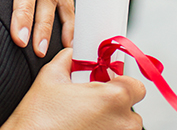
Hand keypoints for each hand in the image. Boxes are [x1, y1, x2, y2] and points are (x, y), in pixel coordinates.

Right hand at [0, 49, 144, 129]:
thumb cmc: (39, 118)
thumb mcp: (51, 76)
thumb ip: (68, 59)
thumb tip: (72, 54)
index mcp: (115, 98)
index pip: (137, 86)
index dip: (122, 84)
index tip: (106, 85)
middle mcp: (123, 123)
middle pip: (131, 109)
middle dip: (115, 106)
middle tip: (92, 105)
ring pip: (123, 128)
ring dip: (110, 123)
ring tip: (86, 121)